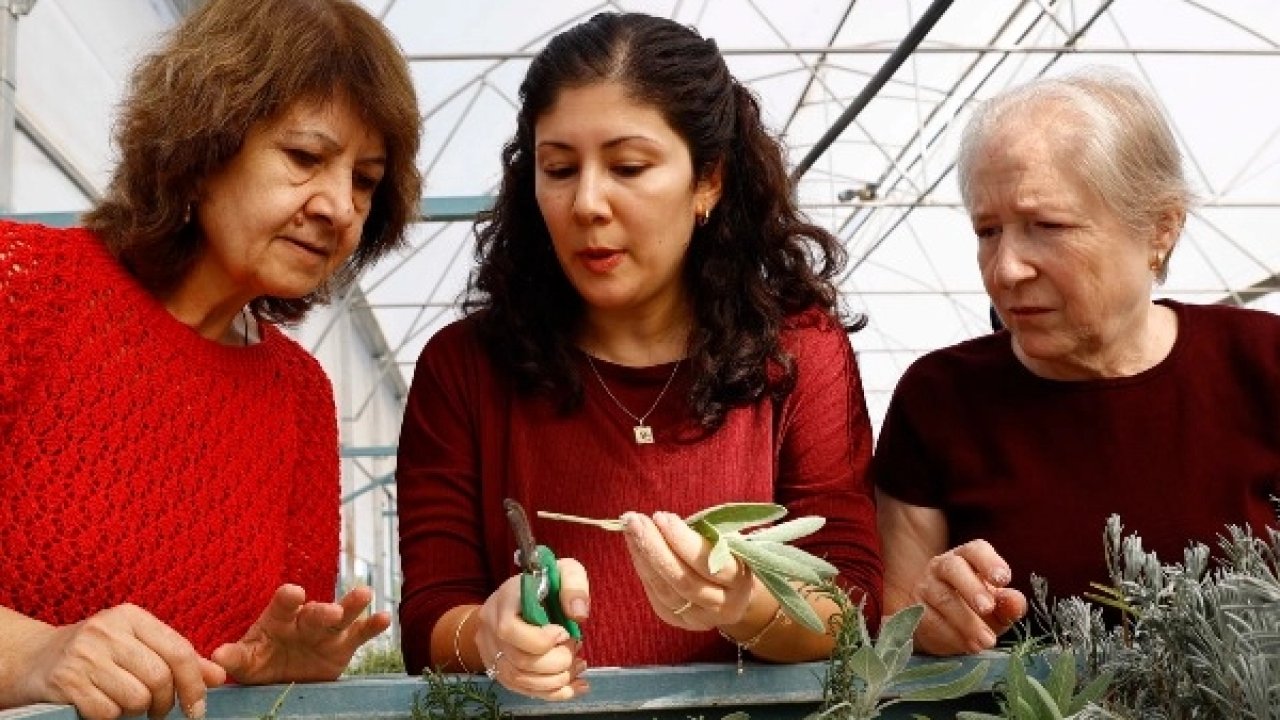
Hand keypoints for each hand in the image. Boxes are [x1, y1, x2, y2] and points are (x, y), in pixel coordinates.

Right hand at [15, 604, 224, 719]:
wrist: (36, 658)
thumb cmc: (98, 652)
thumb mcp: (138, 644)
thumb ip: (178, 658)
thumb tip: (219, 676)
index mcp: (131, 616)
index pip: (179, 650)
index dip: (195, 683)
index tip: (198, 707)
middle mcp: (108, 630)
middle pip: (160, 678)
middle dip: (165, 703)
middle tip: (158, 711)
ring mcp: (84, 655)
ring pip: (136, 697)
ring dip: (136, 711)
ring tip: (126, 704)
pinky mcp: (65, 681)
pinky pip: (107, 712)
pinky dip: (111, 716)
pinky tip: (104, 705)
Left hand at [211, 584, 389, 682]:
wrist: (281, 677)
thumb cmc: (260, 662)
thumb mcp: (245, 662)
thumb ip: (235, 657)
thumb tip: (216, 658)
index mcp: (279, 618)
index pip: (283, 604)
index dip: (288, 598)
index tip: (293, 593)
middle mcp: (304, 620)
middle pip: (314, 611)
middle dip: (322, 611)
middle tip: (330, 612)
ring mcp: (327, 631)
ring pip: (342, 615)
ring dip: (352, 604)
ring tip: (365, 593)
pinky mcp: (344, 646)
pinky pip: (360, 634)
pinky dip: (372, 626)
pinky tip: (384, 617)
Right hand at [473, 560, 588, 700]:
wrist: (518, 598)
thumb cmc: (545, 584)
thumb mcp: (563, 571)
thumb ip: (573, 585)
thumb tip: (578, 614)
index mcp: (504, 600)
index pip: (509, 629)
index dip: (540, 639)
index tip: (564, 633)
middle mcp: (490, 627)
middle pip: (519, 660)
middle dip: (556, 662)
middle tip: (575, 648)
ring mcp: (492, 651)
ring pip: (521, 680)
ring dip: (557, 679)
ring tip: (577, 664)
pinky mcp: (500, 669)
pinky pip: (523, 690)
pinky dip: (553, 692)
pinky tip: (574, 685)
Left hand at [620, 511, 754, 630]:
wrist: (736, 596)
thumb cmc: (731, 558)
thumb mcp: (730, 544)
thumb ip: (706, 536)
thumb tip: (665, 521)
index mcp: (738, 582)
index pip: (708, 563)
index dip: (682, 541)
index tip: (663, 517)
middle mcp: (721, 605)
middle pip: (683, 580)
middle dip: (656, 548)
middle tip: (636, 521)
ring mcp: (698, 618)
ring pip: (665, 590)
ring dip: (643, 557)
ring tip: (631, 529)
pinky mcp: (678, 622)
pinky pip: (656, 597)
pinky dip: (643, 570)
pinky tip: (635, 548)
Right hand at [910, 540, 1026, 654]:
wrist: (939, 628)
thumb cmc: (975, 608)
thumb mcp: (997, 606)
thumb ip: (1009, 603)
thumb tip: (1015, 602)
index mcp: (967, 558)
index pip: (975, 550)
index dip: (989, 562)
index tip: (1003, 580)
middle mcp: (942, 566)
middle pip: (953, 568)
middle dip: (972, 588)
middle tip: (988, 608)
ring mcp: (926, 587)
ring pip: (943, 598)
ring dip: (966, 621)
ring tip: (986, 641)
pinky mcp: (915, 610)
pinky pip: (931, 620)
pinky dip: (952, 635)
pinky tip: (968, 646)